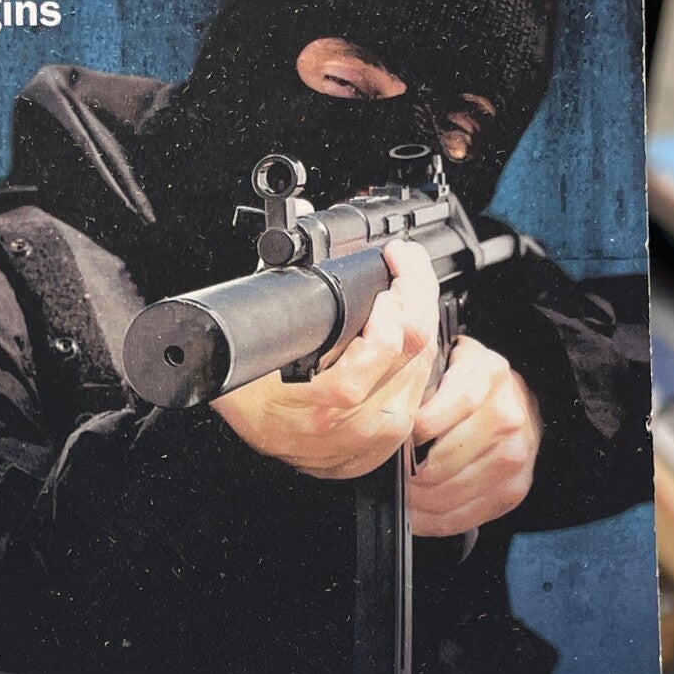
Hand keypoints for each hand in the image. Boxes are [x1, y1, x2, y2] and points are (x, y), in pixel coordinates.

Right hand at [213, 239, 438, 481]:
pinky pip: (420, 387)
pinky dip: (417, 351)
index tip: (392, 260)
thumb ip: (287, 296)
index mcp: (324, 404)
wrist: (252, 439)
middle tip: (405, 260)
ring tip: (405, 287)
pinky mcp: (388, 442)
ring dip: (420, 318)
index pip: (386, 344)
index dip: (398, 294)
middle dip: (416, 289)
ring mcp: (377, 436)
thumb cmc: (247, 392)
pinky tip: (404, 330)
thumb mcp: (258, 345)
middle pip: (415, 346)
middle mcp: (357, 424)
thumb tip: (314, 232)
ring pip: (426, 363)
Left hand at [409, 333, 540, 536]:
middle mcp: (507, 416)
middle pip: (440, 463)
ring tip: (401, 496)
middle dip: (406, 476)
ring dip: (417, 503)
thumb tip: (382, 419)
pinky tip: (419, 514)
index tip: (390, 445)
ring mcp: (516, 454)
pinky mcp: (516, 488)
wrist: (516, 400)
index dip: (404, 439)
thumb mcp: (445, 362)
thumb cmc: (469, 382)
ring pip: (450, 494)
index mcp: (485, 375)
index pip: (432, 418)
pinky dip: (435, 522)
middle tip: (389, 477)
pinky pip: (466, 517)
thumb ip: (418, 382)